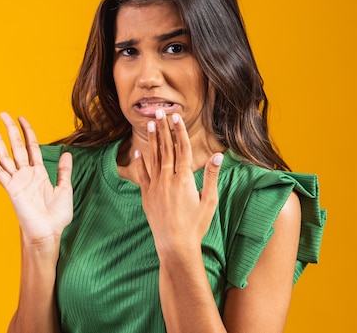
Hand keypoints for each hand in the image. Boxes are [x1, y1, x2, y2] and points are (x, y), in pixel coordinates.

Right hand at [0, 112, 72, 244]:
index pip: (32, 146)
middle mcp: (26, 174)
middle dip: (11, 130)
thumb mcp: (65, 189)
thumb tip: (67, 153)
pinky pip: (0, 174)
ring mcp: (18, 181)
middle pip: (17, 146)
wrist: (48, 232)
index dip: (27, 131)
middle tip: (3, 114)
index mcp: (39, 173)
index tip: (21, 118)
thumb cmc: (56, 216)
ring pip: (7, 156)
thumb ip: (64, 171)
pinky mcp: (12, 189)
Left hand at [134, 111, 222, 253]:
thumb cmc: (196, 225)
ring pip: (153, 158)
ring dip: (152, 140)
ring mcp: (155, 187)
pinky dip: (140, 162)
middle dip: (163, 128)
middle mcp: (168, 179)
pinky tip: (138, 152)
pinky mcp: (146, 196)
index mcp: (184, 179)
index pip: (182, 149)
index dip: (179, 131)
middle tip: (159, 111)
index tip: (176, 117)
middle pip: (166, 148)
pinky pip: (142, 175)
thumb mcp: (209, 201)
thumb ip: (211, 176)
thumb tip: (218, 155)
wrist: (175, 245)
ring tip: (149, 124)